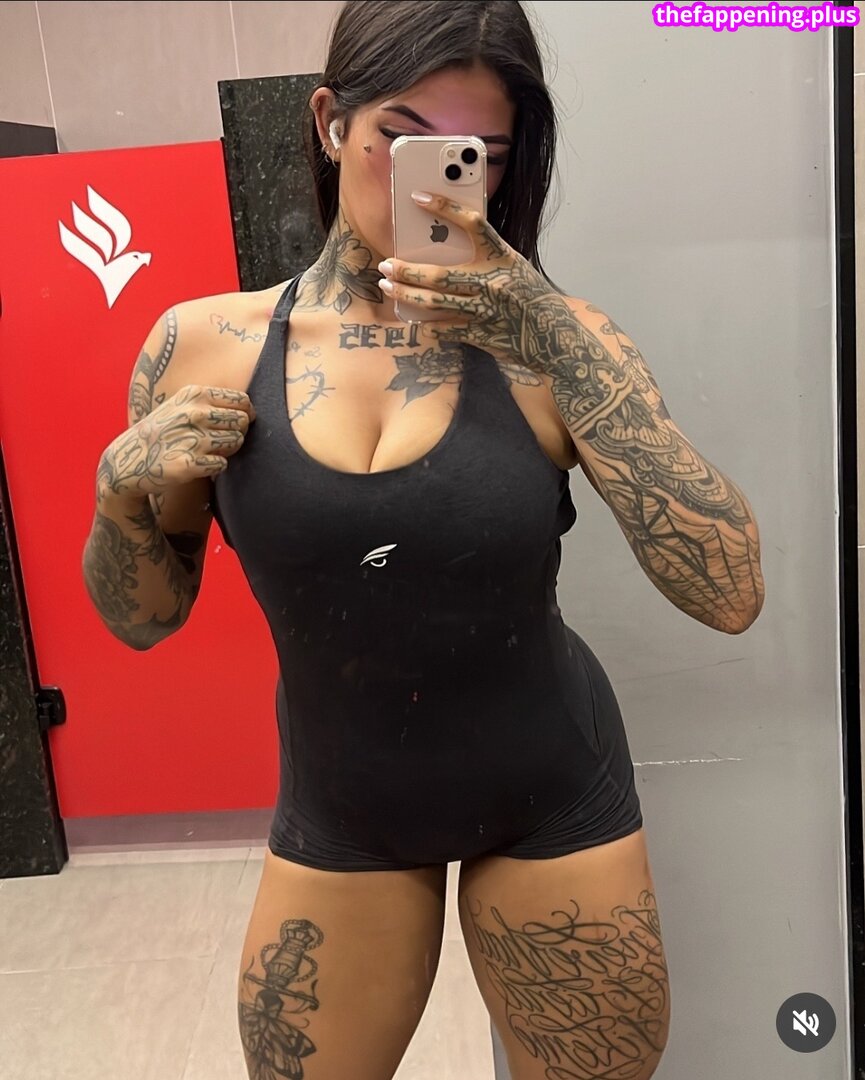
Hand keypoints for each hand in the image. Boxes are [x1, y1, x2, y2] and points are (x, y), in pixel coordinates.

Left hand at [377, 191, 580, 375]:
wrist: (552, 335)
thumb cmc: (528, 294)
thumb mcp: (512, 265)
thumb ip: (483, 256)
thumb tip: (440, 247)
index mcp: (503, 257)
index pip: (473, 223)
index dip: (445, 207)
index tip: (419, 197)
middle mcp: (492, 282)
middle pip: (438, 274)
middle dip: (405, 270)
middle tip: (386, 264)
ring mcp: (484, 311)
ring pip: (433, 303)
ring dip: (405, 294)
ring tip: (387, 286)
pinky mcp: (479, 335)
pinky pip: (443, 328)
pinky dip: (425, 322)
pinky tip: (410, 315)